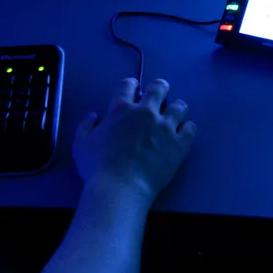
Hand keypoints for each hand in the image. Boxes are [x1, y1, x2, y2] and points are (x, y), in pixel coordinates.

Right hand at [73, 78, 195, 204]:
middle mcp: (146, 112)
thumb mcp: (81, 144)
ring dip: (176, 109)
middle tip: (158, 97)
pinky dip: (187, 129)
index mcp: (122, 109)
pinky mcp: (180, 143)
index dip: (131, 85)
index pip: (128, 84)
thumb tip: (93, 115)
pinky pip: (191, 127)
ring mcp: (166, 126)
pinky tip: (181, 135)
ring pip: (180, 106)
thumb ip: (85, 126)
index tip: (133, 90)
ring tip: (173, 117)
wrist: (120, 187)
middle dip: (159, 89)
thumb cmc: (97, 167)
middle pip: (159, 88)